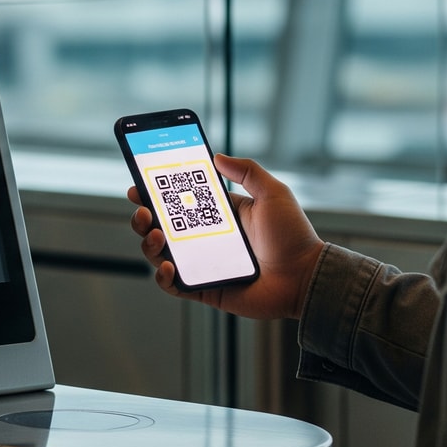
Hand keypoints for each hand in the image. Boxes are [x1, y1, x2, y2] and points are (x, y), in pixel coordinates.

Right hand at [128, 154, 324, 320]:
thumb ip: (247, 171)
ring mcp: (203, 265)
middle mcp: (206, 239)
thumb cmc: (294, 237)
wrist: (306, 277)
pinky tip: (166, 264)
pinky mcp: (205, 290)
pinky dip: (162, 276)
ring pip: (161, 254)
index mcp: (219, 216)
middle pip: (162, 227)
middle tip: (142, 209)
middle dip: (144, 217)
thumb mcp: (273, 193)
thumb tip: (217, 156)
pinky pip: (174, 285)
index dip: (156, 194)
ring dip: (148, 243)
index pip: (180, 202)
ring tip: (153, 234)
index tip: (139, 184)